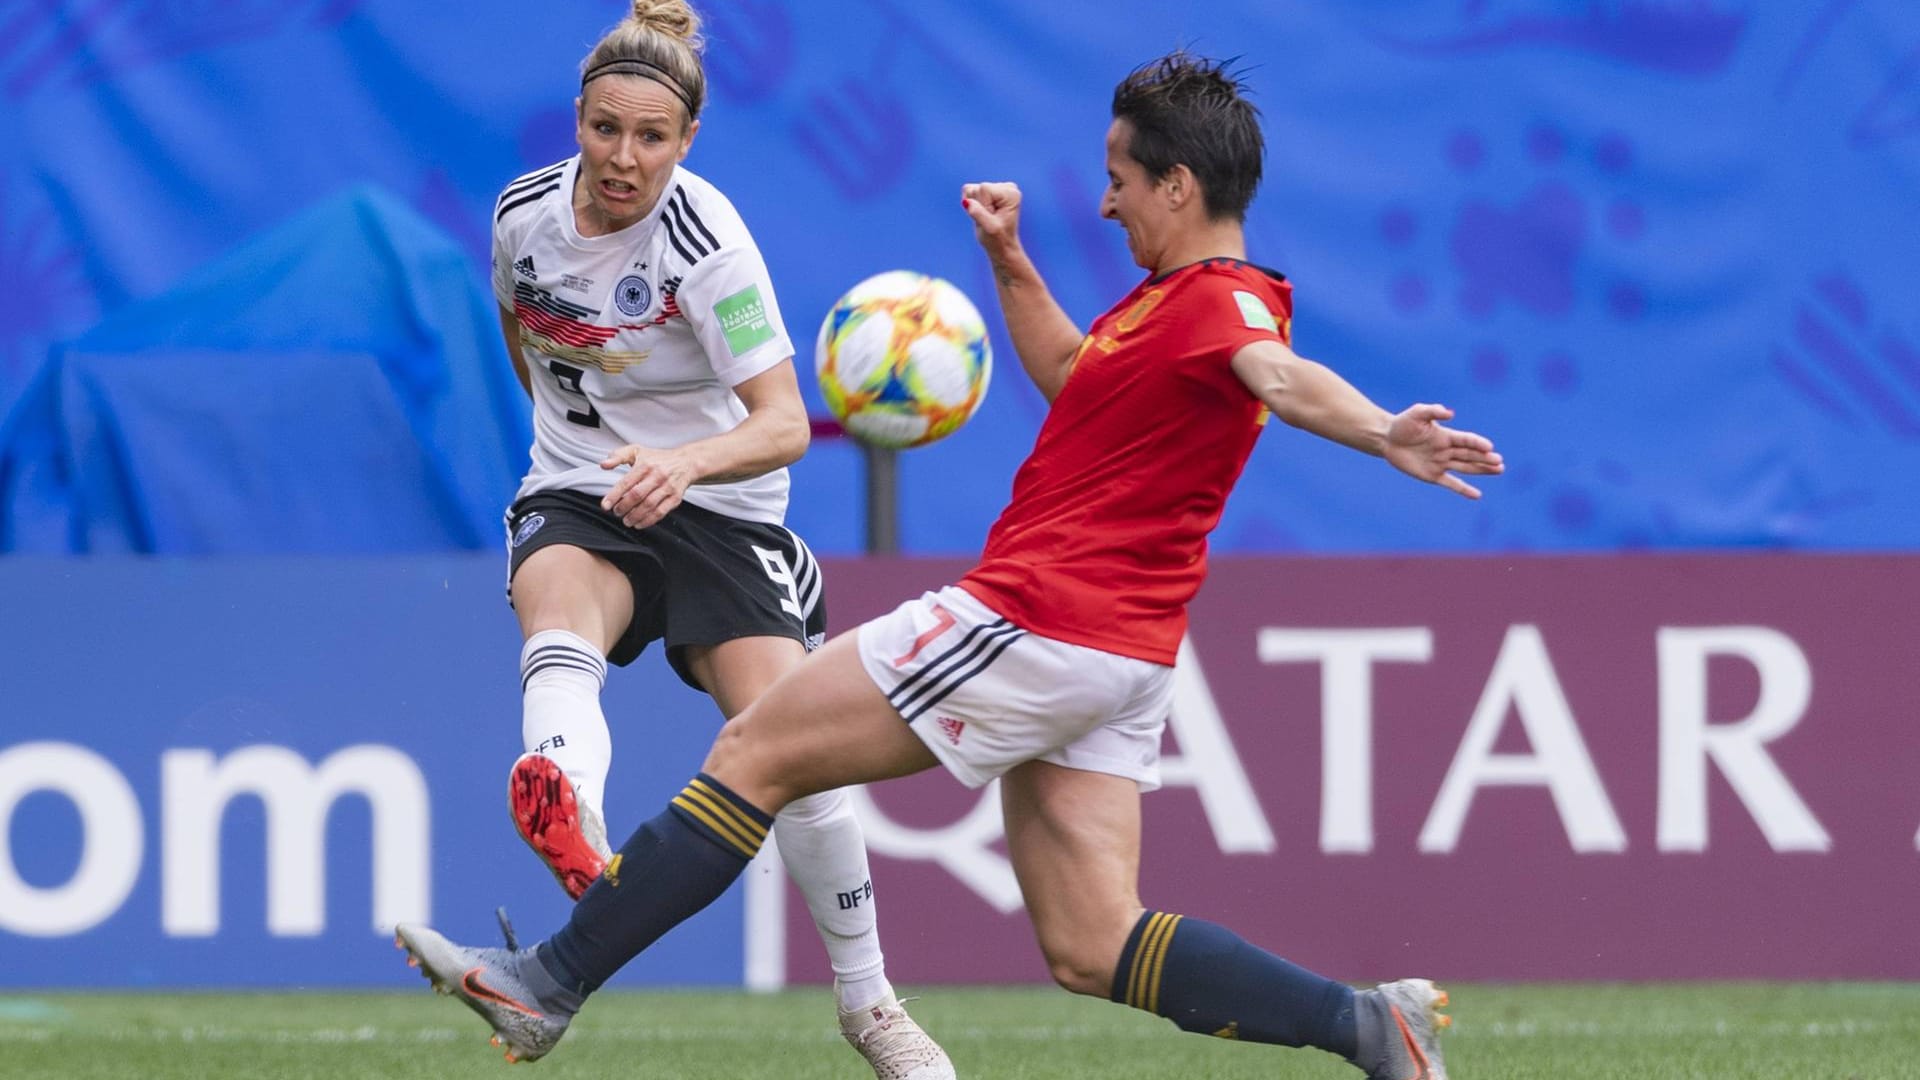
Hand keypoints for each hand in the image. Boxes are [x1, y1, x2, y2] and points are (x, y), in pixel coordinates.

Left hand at [600, 444, 696, 527]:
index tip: (605, 506)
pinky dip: (648, 521)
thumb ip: (618, 456)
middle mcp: (657, 475)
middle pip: (637, 496)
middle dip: (623, 507)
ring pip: (648, 506)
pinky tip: (639, 524)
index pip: (626, 482)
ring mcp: (668, 487)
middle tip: (616, 512)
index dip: (614, 496)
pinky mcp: (675, 498)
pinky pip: (660, 512)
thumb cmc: (657, 458)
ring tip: (626, 520)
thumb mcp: (636, 451)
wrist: (686, 462)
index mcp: (645, 465)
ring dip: (634, 516)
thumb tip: (603, 465)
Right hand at [961, 181, 1022, 257]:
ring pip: (972, 189)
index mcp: (1010, 194)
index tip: (989, 217)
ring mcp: (999, 188)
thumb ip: (978, 213)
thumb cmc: (998, 239)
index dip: (981, 205)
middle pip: (977, 188)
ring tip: (986, 216)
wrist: (1002, 245)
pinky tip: (983, 212)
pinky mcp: (991, 191)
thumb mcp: (989, 228)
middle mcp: (1007, 187)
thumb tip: (966, 201)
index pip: (983, 188)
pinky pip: (970, 190)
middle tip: (988, 218)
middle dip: (978, 205)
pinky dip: (973, 203)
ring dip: (975, 205)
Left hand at [1383, 404, 1503, 498]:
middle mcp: (1447, 450)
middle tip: (1500, 462)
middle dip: (1485, 459)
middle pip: (1470, 455)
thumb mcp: (1417, 413)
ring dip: (1482, 470)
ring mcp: (1441, 463)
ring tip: (1499, 470)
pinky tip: (1477, 495)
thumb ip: (1433, 411)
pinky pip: (1451, 483)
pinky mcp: (1432, 475)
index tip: (1489, 447)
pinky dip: (1463, 489)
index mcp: (1446, 435)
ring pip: (1466, 468)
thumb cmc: (1403, 423)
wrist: (1387, 439)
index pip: (1466, 440)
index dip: (1477, 443)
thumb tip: (1450, 413)